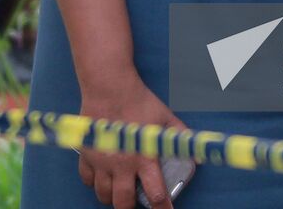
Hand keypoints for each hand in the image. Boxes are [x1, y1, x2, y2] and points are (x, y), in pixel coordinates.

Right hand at [78, 74, 188, 207]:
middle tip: (135, 200)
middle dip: (130, 207)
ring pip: (103, 194)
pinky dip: (93, 182)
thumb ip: (180, 137)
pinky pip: (86, 179)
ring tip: (118, 190)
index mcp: (145, 158)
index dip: (163, 208)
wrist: (109, 86)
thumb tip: (197, 154)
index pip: (155, 194)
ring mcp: (101, 161)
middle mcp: (122, 165)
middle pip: (123, 203)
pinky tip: (100, 177)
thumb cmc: (139, 100)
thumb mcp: (165, 117)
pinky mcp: (86, 153)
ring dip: (111, 197)